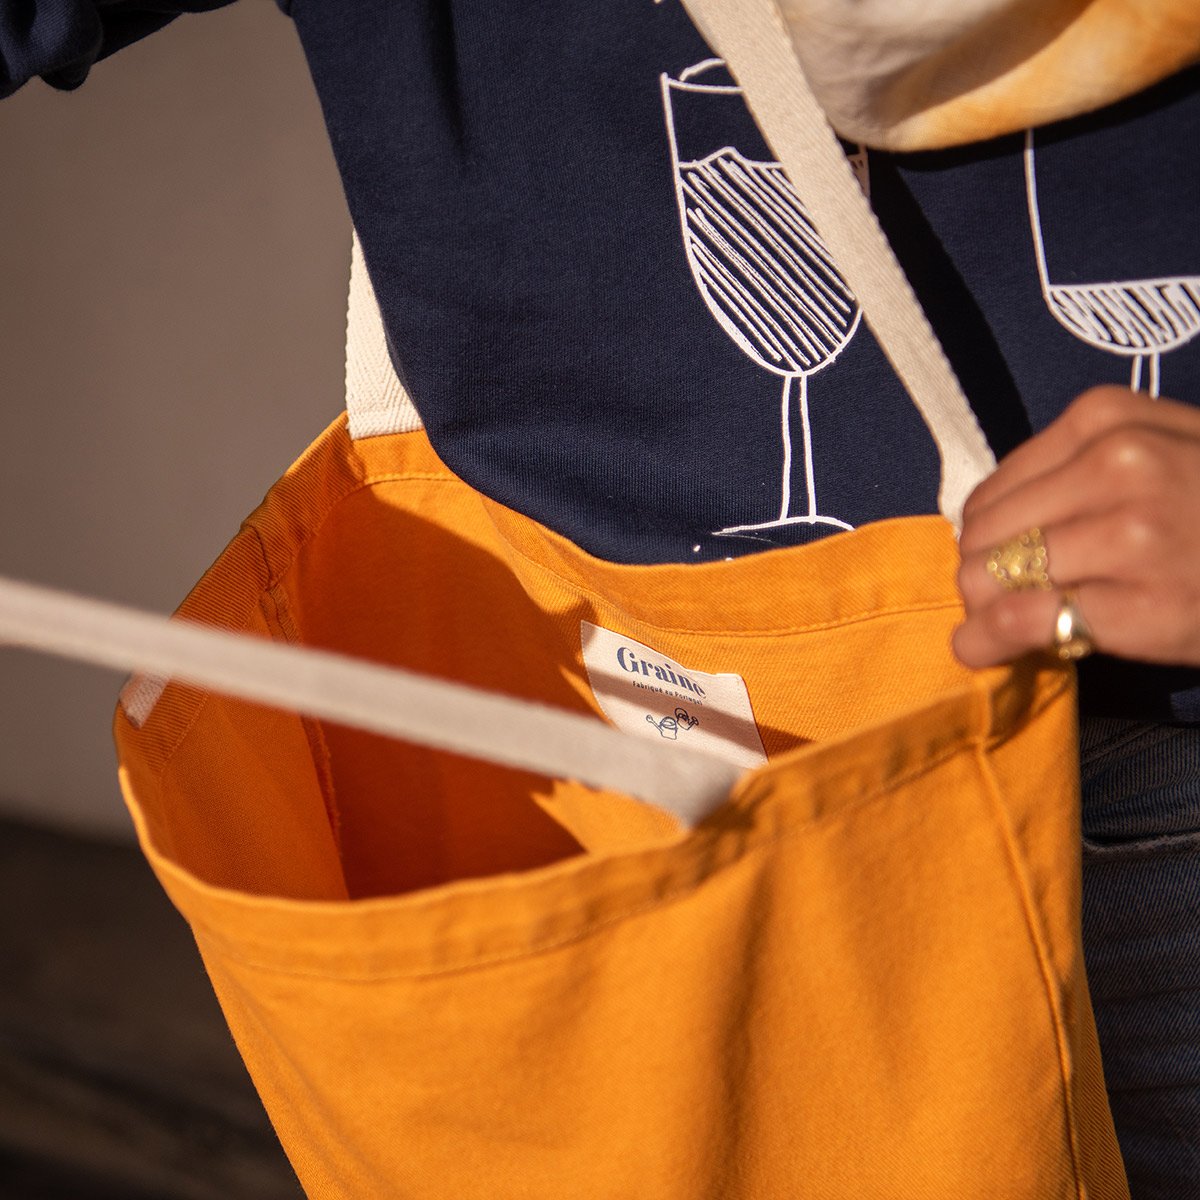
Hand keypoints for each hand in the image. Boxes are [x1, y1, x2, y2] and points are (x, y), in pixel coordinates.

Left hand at [953, 385, 1199, 668]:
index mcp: (1110, 419)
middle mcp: (1115, 464)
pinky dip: (984, 642)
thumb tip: (984, 525)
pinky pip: (1018, 621)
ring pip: (987, 576)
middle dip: (980, 573)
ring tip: (1004, 625)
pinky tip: (980, 650)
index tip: (1000, 560)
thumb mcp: (1161, 453)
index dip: (986, 535)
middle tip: (1003, 600)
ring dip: (982, 609)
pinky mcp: (1136, 602)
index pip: (994, 488)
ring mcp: (1128, 534)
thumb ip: (1078, 472)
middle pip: (982, 533)